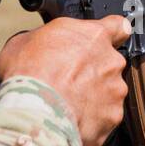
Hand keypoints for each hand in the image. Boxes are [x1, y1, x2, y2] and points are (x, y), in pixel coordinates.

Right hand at [0, 16, 131, 145]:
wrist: (33, 112)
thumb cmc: (27, 73)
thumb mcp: (25, 40)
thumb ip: (47, 39)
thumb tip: (43, 45)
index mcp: (94, 36)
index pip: (119, 26)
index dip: (113, 34)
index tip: (107, 40)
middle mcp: (111, 62)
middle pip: (109, 64)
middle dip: (94, 72)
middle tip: (69, 81)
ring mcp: (115, 91)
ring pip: (109, 92)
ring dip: (93, 97)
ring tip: (67, 104)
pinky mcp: (112, 117)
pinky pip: (104, 117)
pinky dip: (92, 119)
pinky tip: (71, 119)